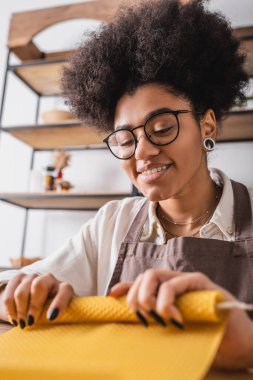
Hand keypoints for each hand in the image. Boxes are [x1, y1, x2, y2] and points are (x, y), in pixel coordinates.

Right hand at [1, 272, 73, 327]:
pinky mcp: (19, 278)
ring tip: (22, 323)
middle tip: (31, 322)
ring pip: (21, 292)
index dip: (59, 303)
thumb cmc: (50, 312)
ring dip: (20, 311)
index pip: (65, 290)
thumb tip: (52, 327)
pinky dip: (10, 310)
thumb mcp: (57, 315)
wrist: (36, 303)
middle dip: (33, 306)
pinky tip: (15, 318)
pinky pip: (10, 294)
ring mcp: (33, 277)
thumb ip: (57, 317)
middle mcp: (49, 279)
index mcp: (64, 288)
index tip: (51, 318)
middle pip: (39, 285)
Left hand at [109, 269, 252, 368]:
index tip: (111, 296)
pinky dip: (168, 300)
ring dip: (148, 296)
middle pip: (145, 276)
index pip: (141, 282)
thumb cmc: (208, 337)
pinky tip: (175, 318)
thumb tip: (136, 320)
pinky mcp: (201, 283)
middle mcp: (176, 282)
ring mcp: (188, 281)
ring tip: (158, 317)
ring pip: (155, 275)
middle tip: (143, 317)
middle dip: (136, 296)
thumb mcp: (173, 329)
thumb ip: (157, 320)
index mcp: (168, 292)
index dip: (125, 286)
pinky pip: (176, 284)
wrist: (239, 344)